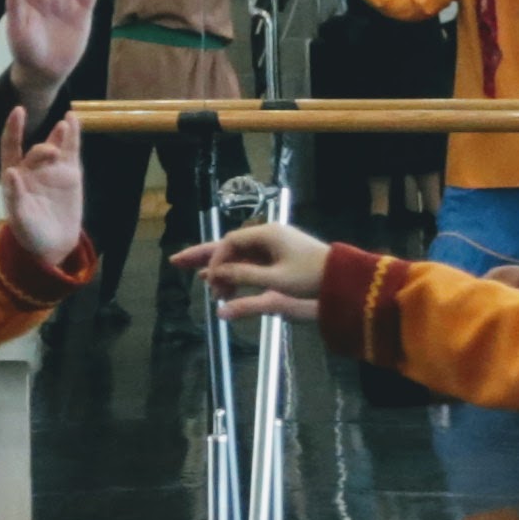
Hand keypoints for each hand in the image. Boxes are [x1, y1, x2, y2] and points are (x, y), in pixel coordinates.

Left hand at [0, 102, 82, 266]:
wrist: (52, 244)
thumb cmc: (29, 232)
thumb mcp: (19, 217)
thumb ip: (15, 195)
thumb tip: (11, 171)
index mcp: (14, 176)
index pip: (10, 147)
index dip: (13, 129)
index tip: (18, 111)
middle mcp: (31, 168)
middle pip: (36, 150)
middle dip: (43, 148)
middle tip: (52, 153)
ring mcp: (52, 169)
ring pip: (54, 144)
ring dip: (58, 133)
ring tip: (64, 123)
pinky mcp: (70, 173)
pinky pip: (71, 150)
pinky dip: (73, 135)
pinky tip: (73, 120)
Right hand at [188, 215, 336, 322]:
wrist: (343, 280)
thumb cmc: (311, 276)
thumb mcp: (275, 279)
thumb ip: (243, 276)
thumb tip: (215, 275)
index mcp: (266, 235)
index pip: (230, 243)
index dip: (216, 260)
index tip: (211, 279)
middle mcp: (267, 237)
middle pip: (228, 245)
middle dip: (204, 255)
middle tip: (175, 261)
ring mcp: (273, 248)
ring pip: (238, 256)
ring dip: (222, 271)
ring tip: (202, 283)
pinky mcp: (278, 260)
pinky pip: (249, 264)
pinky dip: (236, 274)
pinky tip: (223, 284)